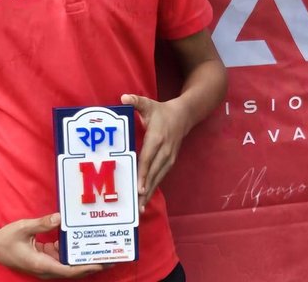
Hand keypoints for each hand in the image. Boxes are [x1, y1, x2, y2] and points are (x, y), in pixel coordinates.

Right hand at [0, 213, 101, 277]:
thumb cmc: (6, 239)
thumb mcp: (23, 228)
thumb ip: (41, 223)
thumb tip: (59, 218)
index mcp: (40, 264)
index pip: (67, 271)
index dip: (85, 268)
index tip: (101, 264)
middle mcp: (45, 267)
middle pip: (72, 270)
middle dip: (92, 264)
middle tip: (112, 257)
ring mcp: (45, 264)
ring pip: (69, 264)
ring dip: (84, 258)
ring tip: (103, 249)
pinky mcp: (45, 258)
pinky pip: (63, 257)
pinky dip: (73, 251)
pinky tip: (84, 241)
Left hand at [122, 92, 189, 212]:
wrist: (185, 115)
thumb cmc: (162, 111)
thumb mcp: (149, 104)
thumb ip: (136, 101)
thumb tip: (123, 98)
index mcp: (157, 137)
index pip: (148, 157)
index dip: (144, 173)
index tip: (139, 187)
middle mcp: (164, 150)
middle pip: (154, 172)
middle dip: (146, 189)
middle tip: (137, 205)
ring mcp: (169, 157)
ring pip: (159, 177)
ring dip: (150, 192)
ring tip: (140, 209)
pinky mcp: (170, 161)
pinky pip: (161, 176)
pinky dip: (154, 188)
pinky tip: (146, 200)